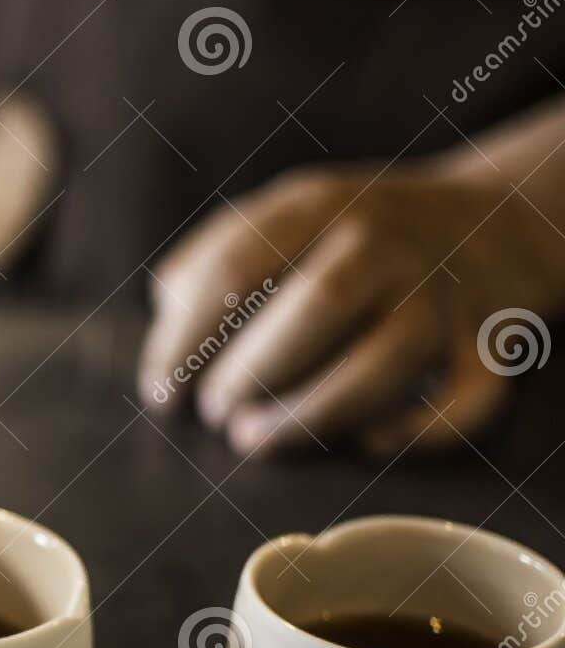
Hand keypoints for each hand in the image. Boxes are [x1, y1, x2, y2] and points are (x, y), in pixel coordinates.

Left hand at [138, 142, 564, 456]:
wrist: (486, 221)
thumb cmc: (345, 236)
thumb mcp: (275, 218)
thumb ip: (209, 262)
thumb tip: (167, 326)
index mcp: (318, 205)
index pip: (235, 268)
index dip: (185, 340)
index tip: (160, 392)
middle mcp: (385, 242)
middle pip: (318, 305)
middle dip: (251, 372)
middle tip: (213, 412)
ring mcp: (442, 293)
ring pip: (386, 360)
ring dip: (310, 413)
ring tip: (254, 438)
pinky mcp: (487, 346)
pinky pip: (465, 401)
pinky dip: (417, 433)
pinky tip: (365, 442)